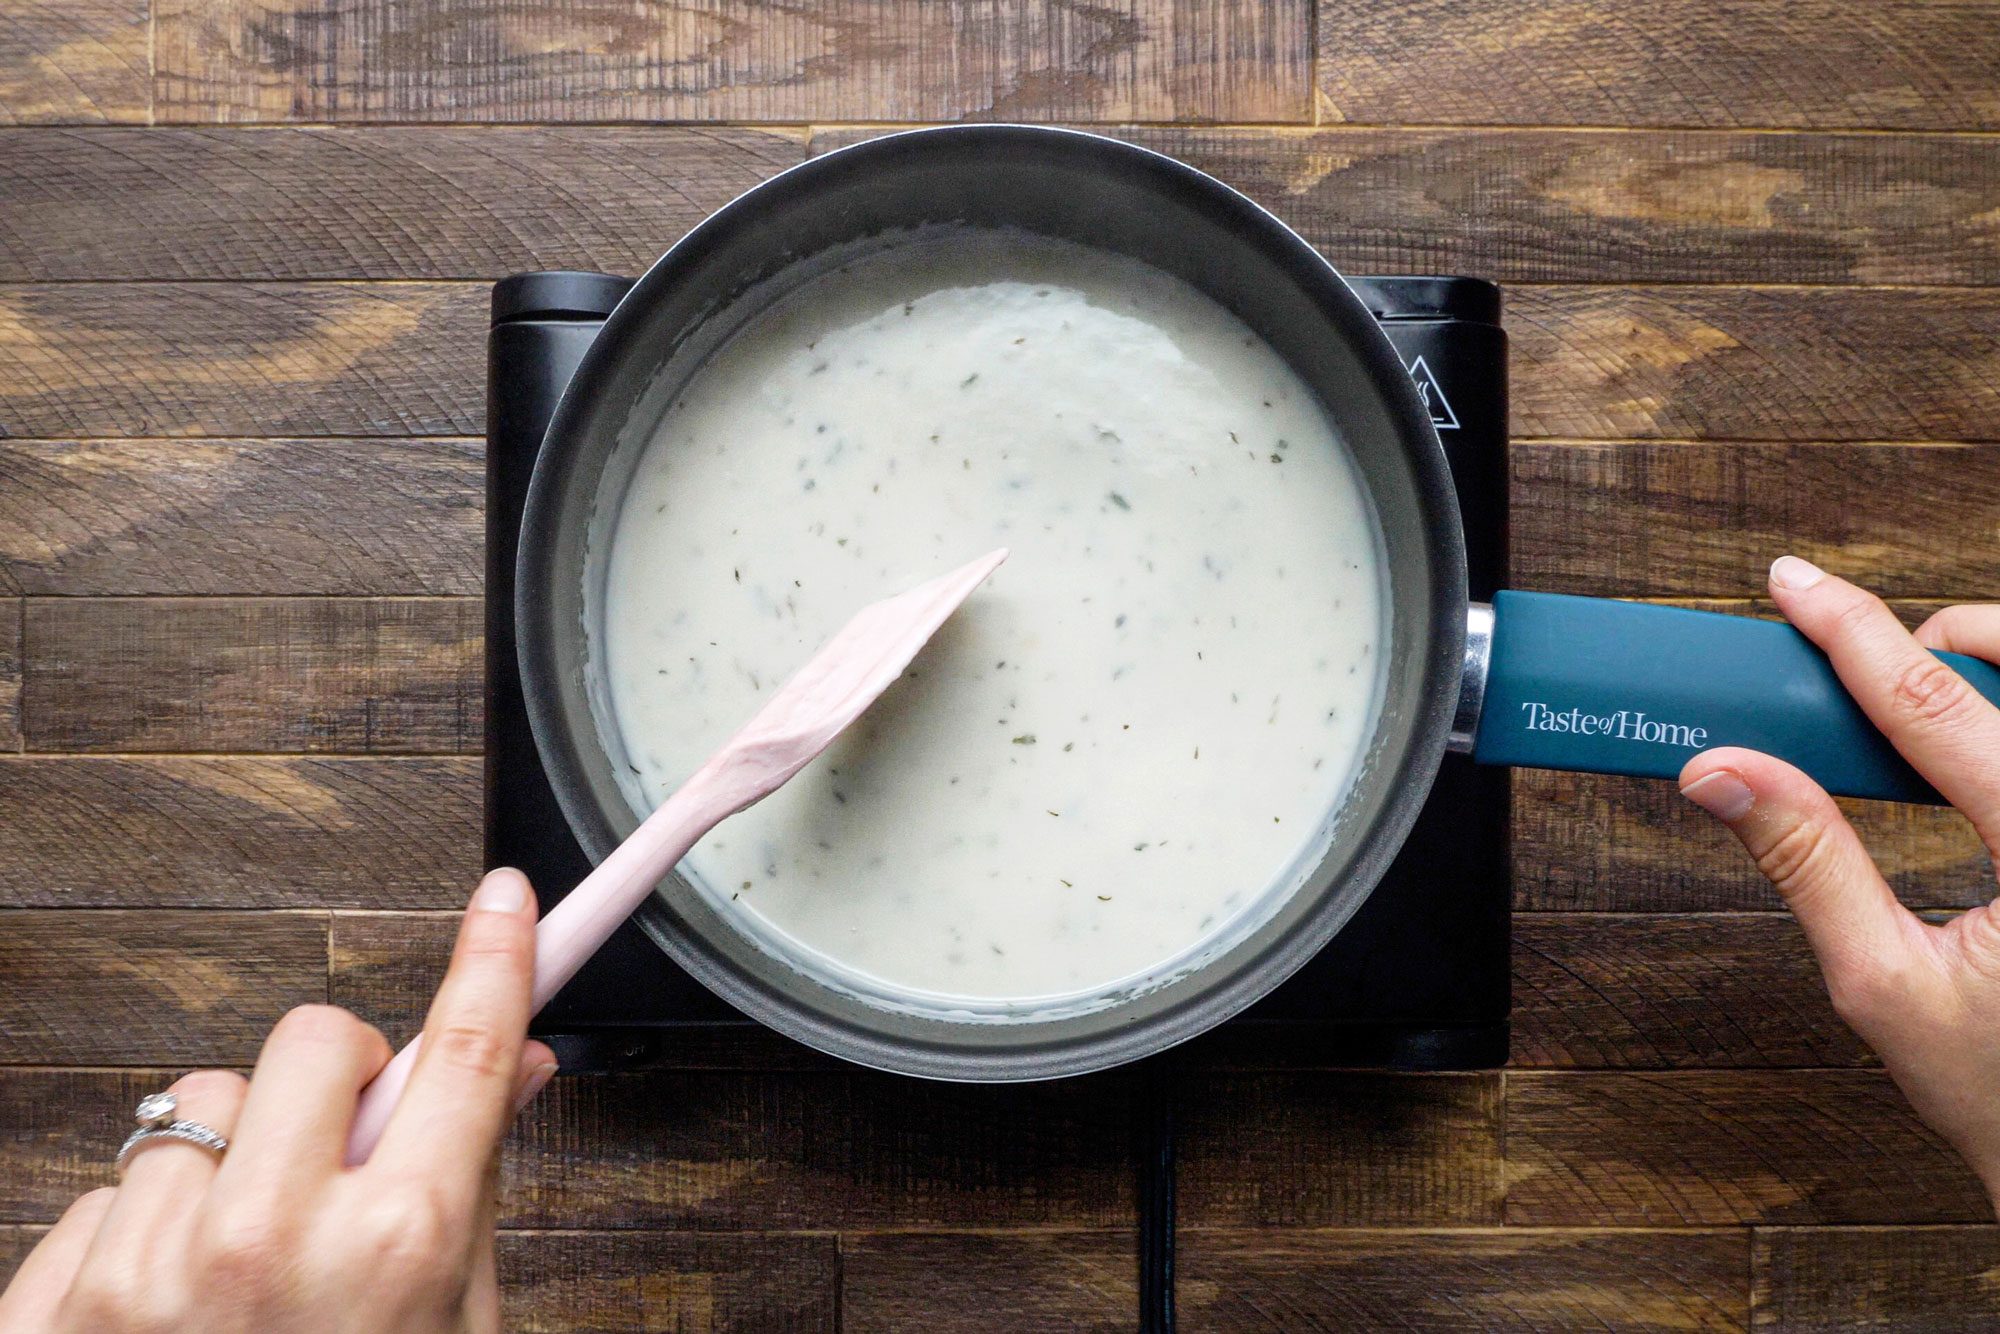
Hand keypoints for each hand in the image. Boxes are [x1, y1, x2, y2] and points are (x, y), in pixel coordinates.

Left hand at [0, 869, 556, 1331]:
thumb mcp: (451, 1329)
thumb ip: (469, 1194)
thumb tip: (506, 1072)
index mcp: (395, 1249)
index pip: (461, 1054)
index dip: (492, 959)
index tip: (504, 900)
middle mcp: (270, 1242)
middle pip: (312, 1039)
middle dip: (334, 1075)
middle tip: (342, 1142)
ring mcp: (150, 1272)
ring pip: (194, 1107)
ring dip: (229, 1159)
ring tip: (242, 1257)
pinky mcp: (55, 1306)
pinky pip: (106, 1189)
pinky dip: (144, 1230)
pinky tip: (171, 1305)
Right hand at [1679, 557, 1999, 1208]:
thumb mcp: (1884, 984)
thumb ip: (1806, 861)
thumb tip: (1722, 773)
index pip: (1937, 705)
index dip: (1849, 631)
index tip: (1794, 584)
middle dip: (1945, 636)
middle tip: (1868, 664)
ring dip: (1988, 674)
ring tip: (1925, 715)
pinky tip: (1977, 757)